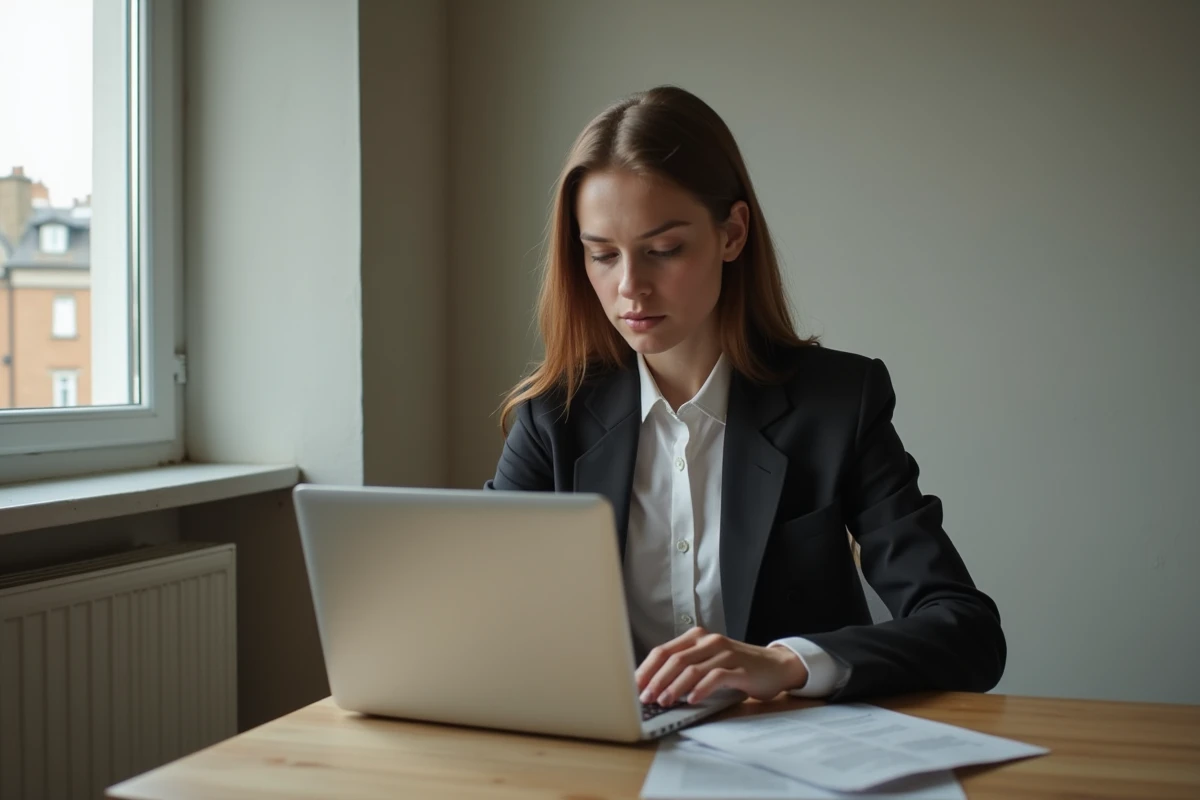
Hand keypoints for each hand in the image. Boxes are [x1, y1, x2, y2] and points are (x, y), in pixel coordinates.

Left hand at [635, 627, 808, 706]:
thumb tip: (653, 687)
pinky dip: (701, 689)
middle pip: (675, 659)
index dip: (646, 669)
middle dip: (656, 680)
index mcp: (696, 637)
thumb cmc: (736, 667)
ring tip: (664, 701)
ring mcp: (724, 653)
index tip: (633, 686)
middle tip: (645, 698)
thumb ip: (685, 668)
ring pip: (692, 668)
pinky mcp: (739, 667)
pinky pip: (715, 677)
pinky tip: (692, 700)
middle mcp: (708, 641)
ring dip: (675, 687)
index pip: (663, 651)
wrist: (775, 666)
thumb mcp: (707, 663)